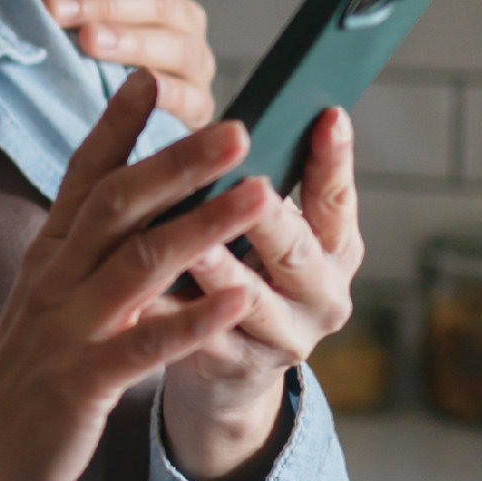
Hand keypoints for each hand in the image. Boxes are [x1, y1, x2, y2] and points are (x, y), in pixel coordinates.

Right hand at [0, 70, 273, 480]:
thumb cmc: (27, 374)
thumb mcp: (50, 300)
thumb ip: (88, 252)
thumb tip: (136, 204)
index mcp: (50, 257)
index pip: (83, 178)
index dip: (114, 128)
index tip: (147, 78)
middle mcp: (56, 281)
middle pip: (117, 206)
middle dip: (178, 163)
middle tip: (237, 126)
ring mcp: (67, 330)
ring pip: (137, 264)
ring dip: (202, 225)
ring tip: (259, 194)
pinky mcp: (81, 382)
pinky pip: (142, 345)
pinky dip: (191, 320)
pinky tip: (239, 299)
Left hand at [19, 0, 216, 127]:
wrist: (86, 115)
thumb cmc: (68, 42)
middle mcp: (179, 13)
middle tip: (53, 8)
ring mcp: (193, 60)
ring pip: (174, 42)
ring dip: (130, 40)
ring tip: (86, 41)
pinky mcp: (198, 107)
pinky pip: (192, 97)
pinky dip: (167, 92)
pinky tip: (134, 87)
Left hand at [160, 107, 361, 480]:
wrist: (229, 368)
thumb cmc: (244, 271)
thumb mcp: (268, 231)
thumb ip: (265, 182)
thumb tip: (247, 111)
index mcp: (334, 248)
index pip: (337, 198)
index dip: (335, 161)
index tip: (327, 115)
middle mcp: (321, 294)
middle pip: (297, 251)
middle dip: (271, 218)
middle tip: (249, 184)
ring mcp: (282, 337)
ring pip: (249, 300)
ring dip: (220, 269)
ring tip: (193, 246)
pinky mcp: (235, 367)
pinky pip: (201, 341)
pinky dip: (174, 319)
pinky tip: (144, 299)